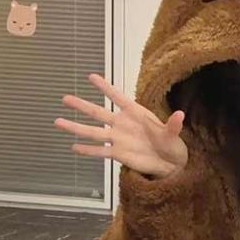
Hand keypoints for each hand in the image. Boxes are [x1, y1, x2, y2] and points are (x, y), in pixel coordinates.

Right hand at [54, 74, 187, 178]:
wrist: (169, 163)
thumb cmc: (171, 144)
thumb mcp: (173, 134)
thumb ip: (173, 125)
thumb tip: (180, 115)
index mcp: (136, 113)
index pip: (118, 97)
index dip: (106, 87)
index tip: (91, 76)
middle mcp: (123, 124)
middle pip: (99, 112)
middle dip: (82, 105)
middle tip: (65, 97)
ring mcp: (118, 138)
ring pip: (93, 132)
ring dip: (76, 127)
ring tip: (58, 122)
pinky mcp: (117, 153)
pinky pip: (99, 151)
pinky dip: (87, 150)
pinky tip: (73, 147)